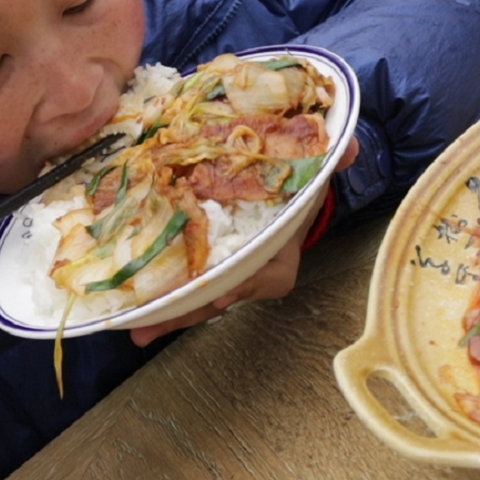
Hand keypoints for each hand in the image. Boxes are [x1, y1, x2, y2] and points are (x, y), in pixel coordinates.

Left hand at [128, 135, 358, 346]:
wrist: (284, 190)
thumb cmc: (294, 184)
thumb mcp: (314, 171)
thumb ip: (332, 157)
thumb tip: (349, 148)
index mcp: (279, 257)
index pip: (260, 277)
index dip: (240, 285)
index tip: (220, 296)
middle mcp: (250, 272)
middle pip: (217, 297)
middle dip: (184, 312)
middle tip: (146, 330)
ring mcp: (225, 273)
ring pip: (196, 298)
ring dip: (165, 315)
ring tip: (133, 331)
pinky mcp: (204, 267)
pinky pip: (184, 286)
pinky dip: (160, 298)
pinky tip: (129, 313)